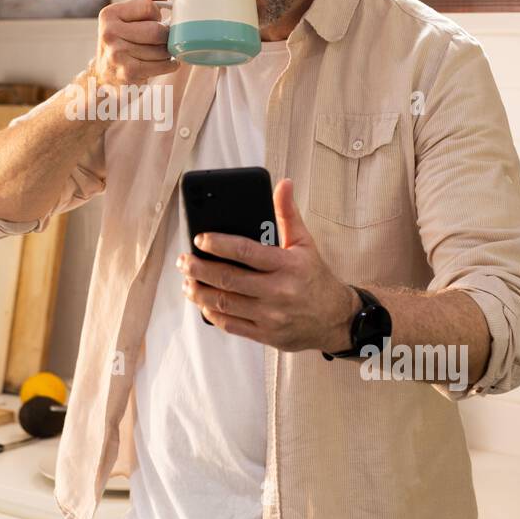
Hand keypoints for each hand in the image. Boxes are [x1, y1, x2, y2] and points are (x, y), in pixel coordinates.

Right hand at [91, 0, 174, 89]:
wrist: (104, 78)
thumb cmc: (121, 44)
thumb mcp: (128, 20)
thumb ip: (146, 2)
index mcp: (109, 15)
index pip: (149, 7)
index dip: (156, 15)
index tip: (152, 22)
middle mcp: (109, 33)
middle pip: (156, 30)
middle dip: (165, 36)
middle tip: (161, 40)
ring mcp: (117, 54)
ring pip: (161, 49)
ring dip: (166, 52)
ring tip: (159, 53)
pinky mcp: (128, 73)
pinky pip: (162, 65)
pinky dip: (169, 65)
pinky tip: (164, 63)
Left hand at [178, 178, 356, 352]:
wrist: (335, 319)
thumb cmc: (315, 277)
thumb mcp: (305, 243)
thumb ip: (288, 214)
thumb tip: (283, 184)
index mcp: (287, 265)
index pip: (246, 252)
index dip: (218, 244)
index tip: (199, 239)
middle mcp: (278, 291)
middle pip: (228, 279)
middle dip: (199, 268)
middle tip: (184, 260)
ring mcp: (270, 315)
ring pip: (224, 303)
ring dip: (199, 292)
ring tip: (187, 281)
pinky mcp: (265, 334)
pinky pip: (230, 324)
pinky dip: (211, 313)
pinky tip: (202, 302)